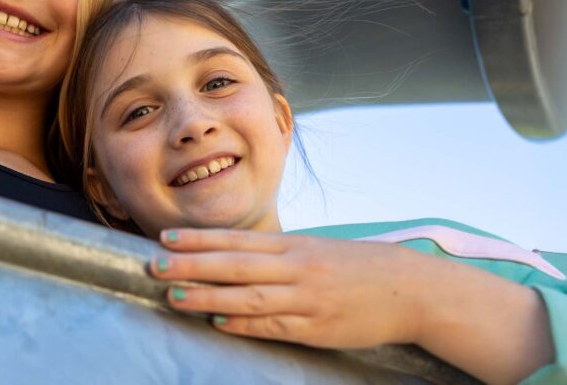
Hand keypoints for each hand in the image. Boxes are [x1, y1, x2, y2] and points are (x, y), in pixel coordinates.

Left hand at [150, 228, 427, 349]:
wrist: (411, 289)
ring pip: (249, 296)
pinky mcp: (318, 328)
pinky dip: (245, 324)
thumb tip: (232, 258)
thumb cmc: (357, 267)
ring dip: (208, 296)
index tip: (165, 238)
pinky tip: (219, 323)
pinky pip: (275, 326)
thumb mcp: (316, 250)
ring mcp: (307, 299)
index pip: (236, 240)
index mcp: (294, 246)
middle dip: (192, 264)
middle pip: (234, 265)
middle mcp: (296, 268)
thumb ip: (277, 255)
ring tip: (174, 294)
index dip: (199, 240)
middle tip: (155, 264)